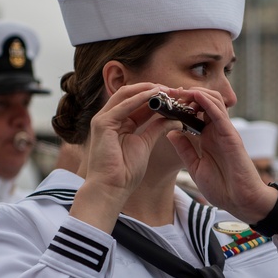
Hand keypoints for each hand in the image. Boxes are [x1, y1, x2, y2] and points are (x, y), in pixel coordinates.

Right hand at [70, 83, 177, 229]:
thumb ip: (156, 128)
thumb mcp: (145, 144)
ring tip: (166, 89)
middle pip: (130, 94)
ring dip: (147, 90)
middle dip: (152, 89)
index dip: (155, 96)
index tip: (174, 95)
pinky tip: (154, 95)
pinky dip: (139, 98)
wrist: (111, 188)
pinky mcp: (102, 123)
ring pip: (126, 94)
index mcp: (118, 122)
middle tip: (172, 89)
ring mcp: (103, 119)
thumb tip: (175, 119)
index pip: (137, 102)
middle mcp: (109, 117)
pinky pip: (123, 105)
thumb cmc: (125, 172)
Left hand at [164, 87, 275, 221]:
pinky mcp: (231, 136)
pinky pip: (219, 114)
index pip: (194, 112)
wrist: (240, 202)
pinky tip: (196, 96)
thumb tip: (170, 132)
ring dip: (196, 93)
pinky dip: (208, 102)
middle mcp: (216, 131)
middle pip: (203, 101)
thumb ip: (185, 149)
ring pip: (213, 101)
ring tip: (180, 91)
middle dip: (186, 94)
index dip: (180, 103)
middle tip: (169, 92)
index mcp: (207, 137)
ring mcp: (224, 131)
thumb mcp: (195, 167)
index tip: (164, 100)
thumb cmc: (221, 187)